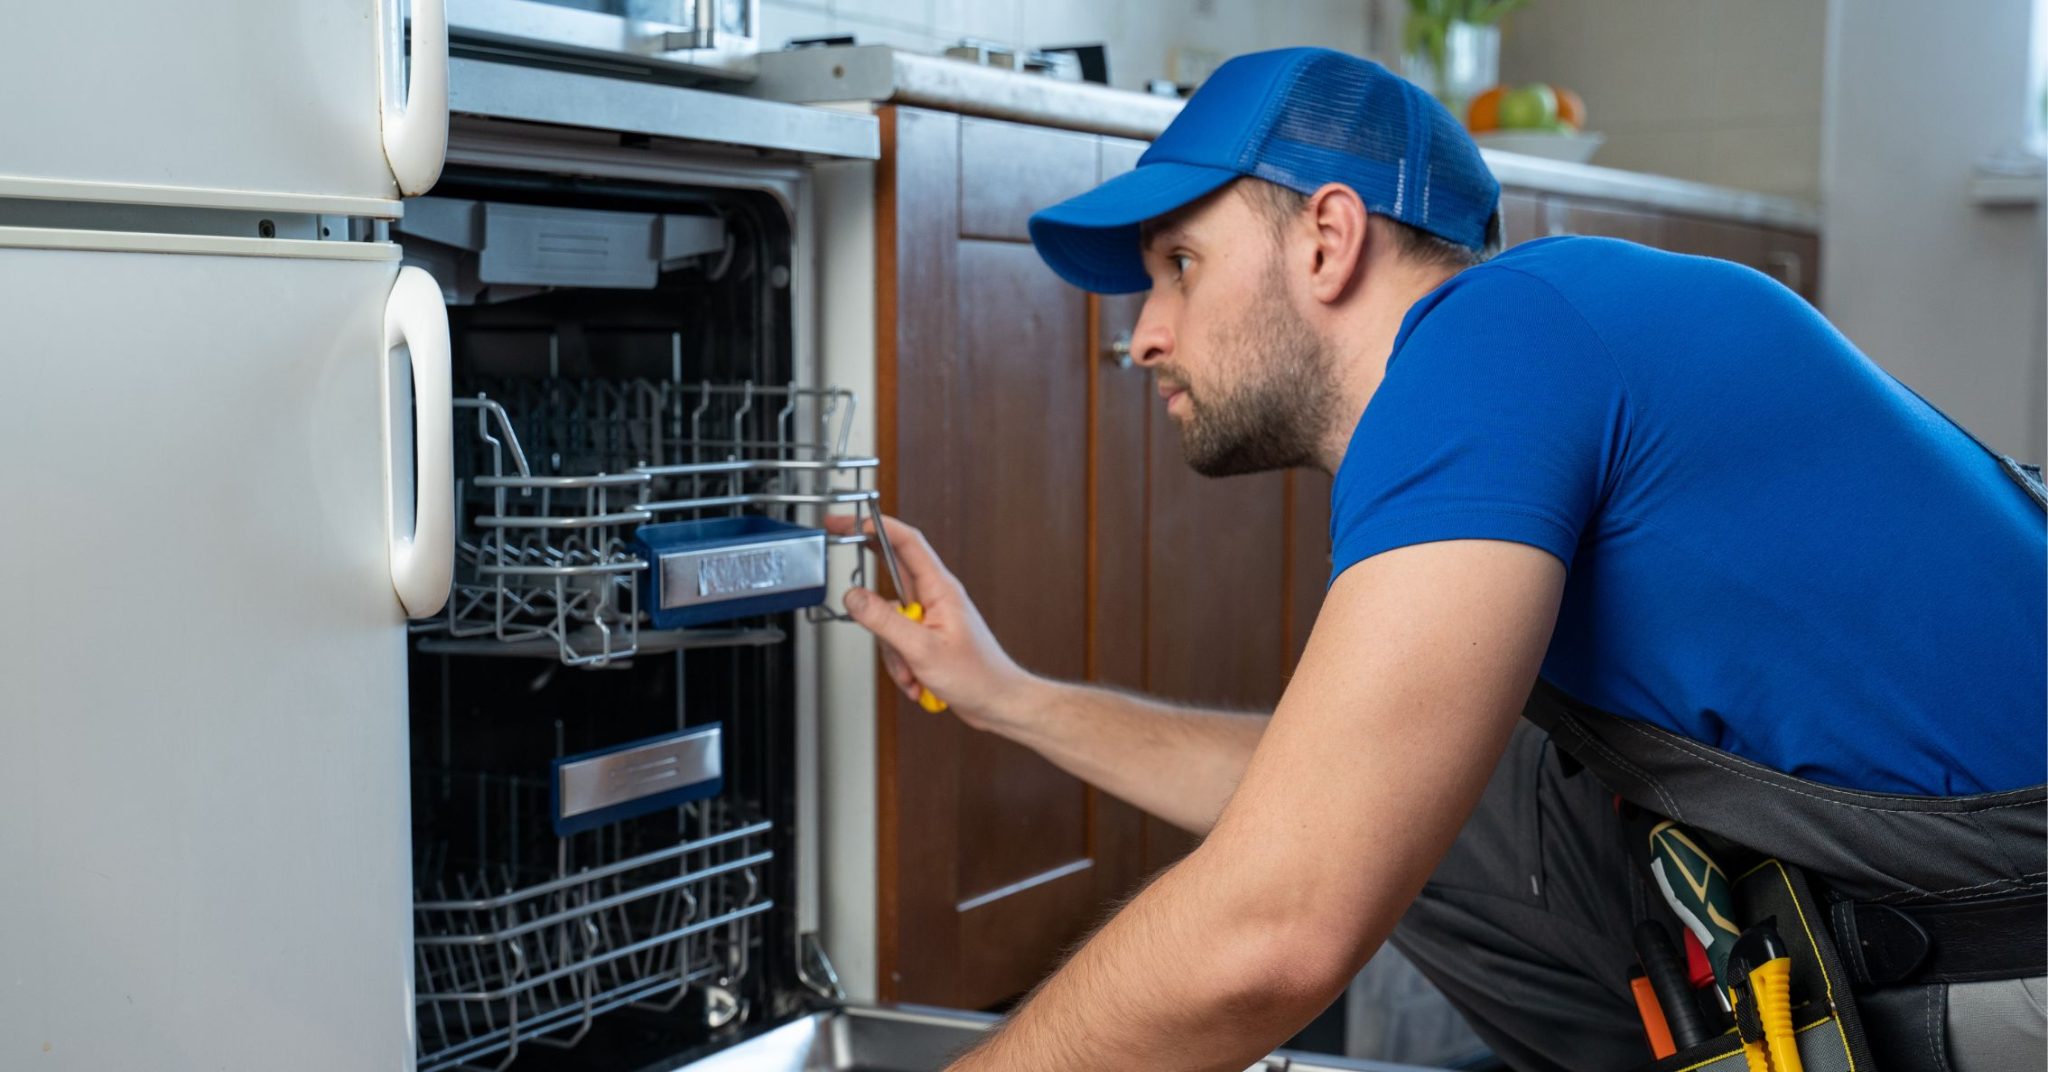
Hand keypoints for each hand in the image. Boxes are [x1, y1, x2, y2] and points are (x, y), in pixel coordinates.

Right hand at [822, 513, 1034, 731]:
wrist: (997, 703)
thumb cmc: (978, 676)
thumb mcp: (922, 648)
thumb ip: (884, 620)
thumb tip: (854, 596)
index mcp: (940, 588)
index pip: (906, 542)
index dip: (876, 526)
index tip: (850, 521)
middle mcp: (935, 597)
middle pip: (892, 571)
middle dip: (868, 577)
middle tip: (843, 553)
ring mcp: (930, 617)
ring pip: (889, 618)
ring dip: (892, 650)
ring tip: (912, 670)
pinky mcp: (926, 637)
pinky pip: (897, 641)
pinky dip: (901, 663)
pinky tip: (917, 679)